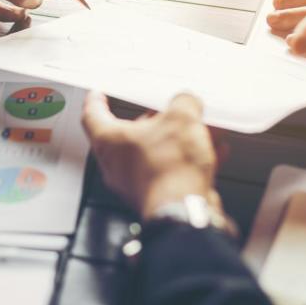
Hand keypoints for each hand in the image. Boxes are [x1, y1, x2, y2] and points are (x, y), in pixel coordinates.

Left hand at [81, 91, 224, 218]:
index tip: (98, 94)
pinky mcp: (157, 196)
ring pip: (156, 153)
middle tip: (168, 110)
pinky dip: (189, 160)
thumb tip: (187, 102)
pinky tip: (213, 152)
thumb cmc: (169, 169)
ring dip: (178, 140)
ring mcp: (136, 183)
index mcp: (109, 141)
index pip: (92, 115)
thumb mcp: (181, 118)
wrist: (184, 210)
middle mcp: (117, 164)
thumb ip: (183, 103)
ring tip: (200, 129)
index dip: (96, 101)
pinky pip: (171, 171)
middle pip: (131, 135)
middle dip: (154, 121)